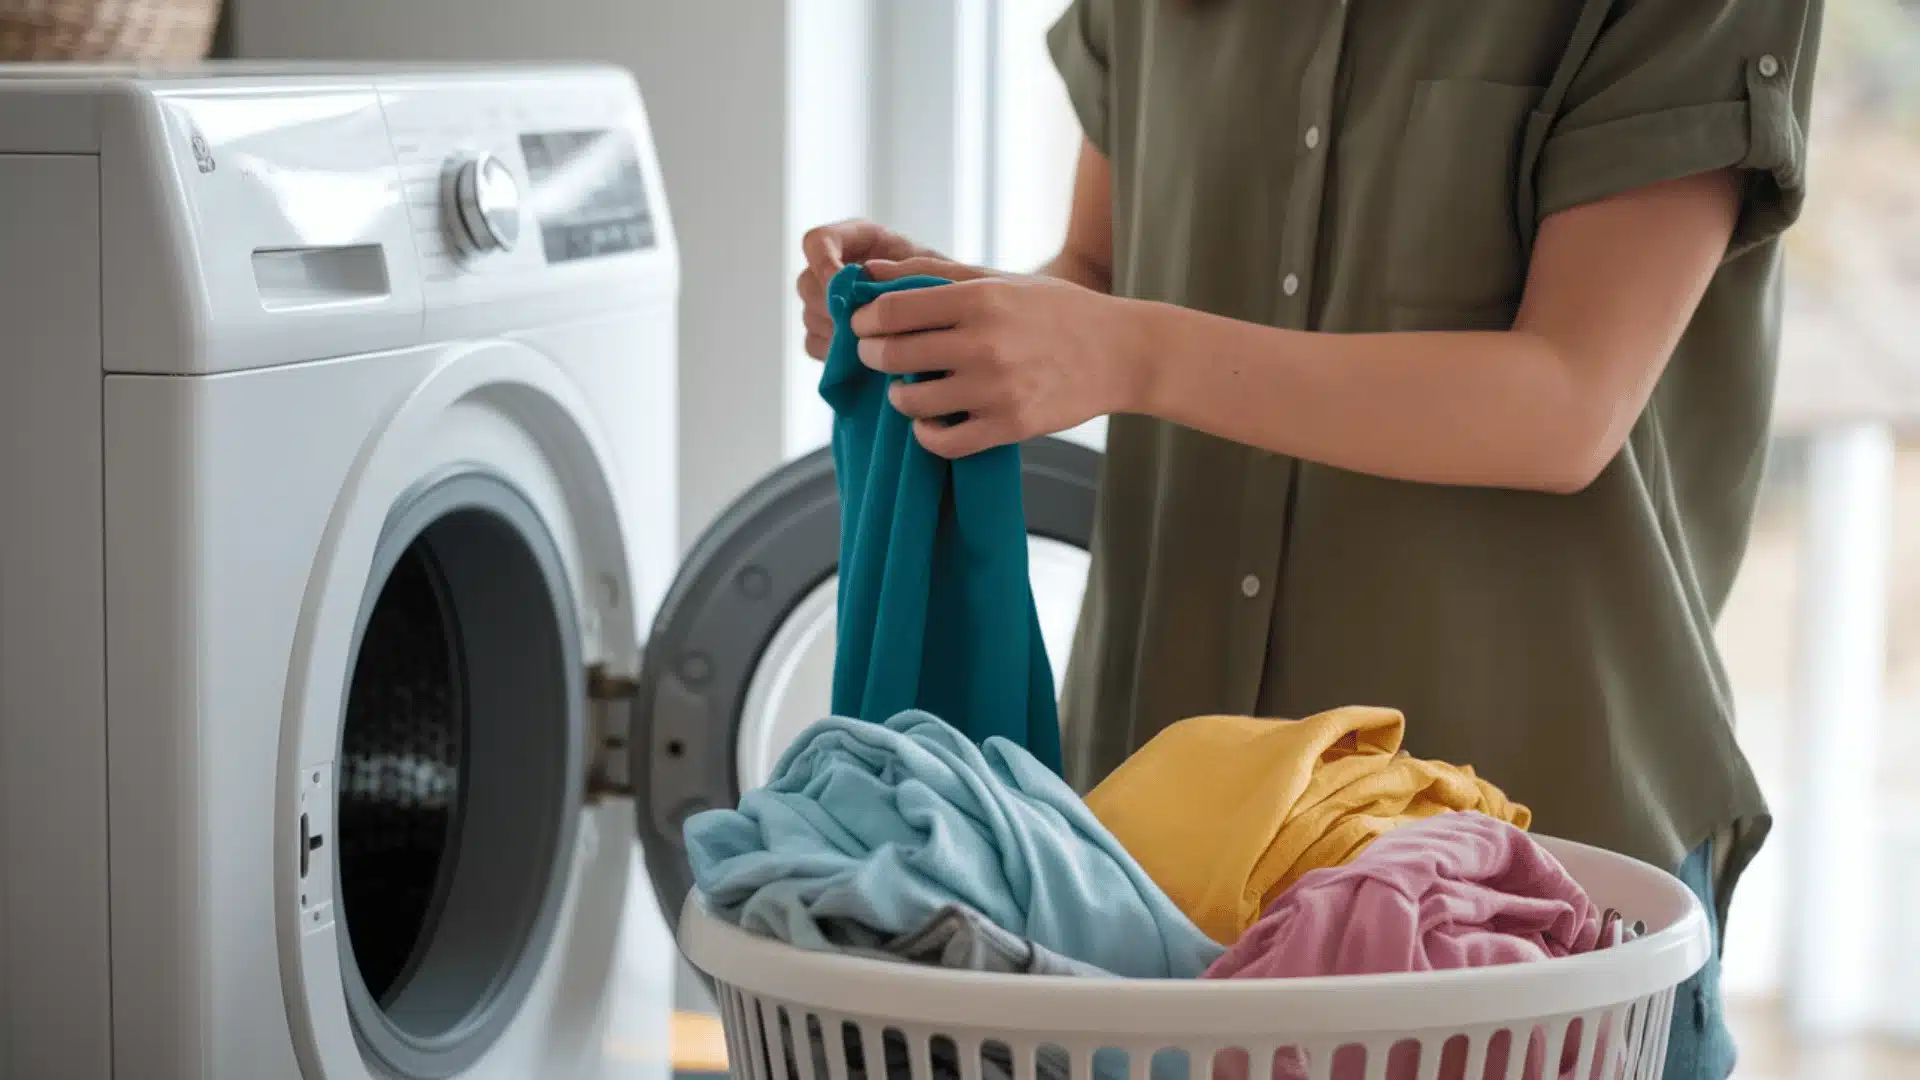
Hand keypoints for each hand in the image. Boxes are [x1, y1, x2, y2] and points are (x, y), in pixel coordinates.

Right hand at [796, 221, 937, 358]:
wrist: (955, 322)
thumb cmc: (950, 289)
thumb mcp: (938, 271)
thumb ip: (906, 269)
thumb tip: (863, 278)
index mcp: (859, 239)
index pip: (817, 241)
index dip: (823, 261)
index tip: (842, 283)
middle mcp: (838, 267)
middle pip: (807, 282)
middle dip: (833, 306)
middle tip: (863, 323)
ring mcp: (830, 302)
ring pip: (808, 315)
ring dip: (835, 331)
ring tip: (872, 340)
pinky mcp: (829, 333)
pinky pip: (813, 343)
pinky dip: (834, 353)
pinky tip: (864, 356)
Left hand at [851, 257, 1143, 458]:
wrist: (1120, 353)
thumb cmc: (1056, 310)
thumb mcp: (1000, 279)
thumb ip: (933, 273)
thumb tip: (868, 273)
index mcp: (979, 299)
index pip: (891, 312)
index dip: (865, 321)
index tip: (864, 325)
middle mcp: (984, 344)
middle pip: (890, 354)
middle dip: (872, 355)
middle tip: (878, 355)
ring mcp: (996, 389)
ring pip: (910, 401)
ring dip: (898, 396)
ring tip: (908, 387)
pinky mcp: (1009, 426)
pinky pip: (942, 441)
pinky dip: (925, 433)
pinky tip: (931, 420)